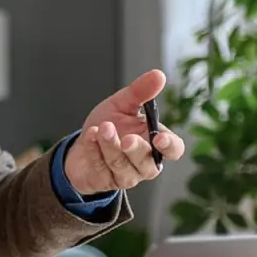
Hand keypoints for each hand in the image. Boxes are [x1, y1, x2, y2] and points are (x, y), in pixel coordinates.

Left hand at [64, 69, 186, 196]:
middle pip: (147, 162)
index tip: (160, 138)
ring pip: (121, 164)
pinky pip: (101, 167)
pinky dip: (94, 150)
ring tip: (102, 128)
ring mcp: (126, 175)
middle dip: (135, 149)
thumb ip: (140, 92)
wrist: (82, 143)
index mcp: (155, 144)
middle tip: (126, 138)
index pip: (174, 150)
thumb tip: (159, 75)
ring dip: (110, 146)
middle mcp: (145, 163)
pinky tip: (90, 136)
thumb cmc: (109, 125)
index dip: (169, 146)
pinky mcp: (106, 181)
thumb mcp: (123, 105)